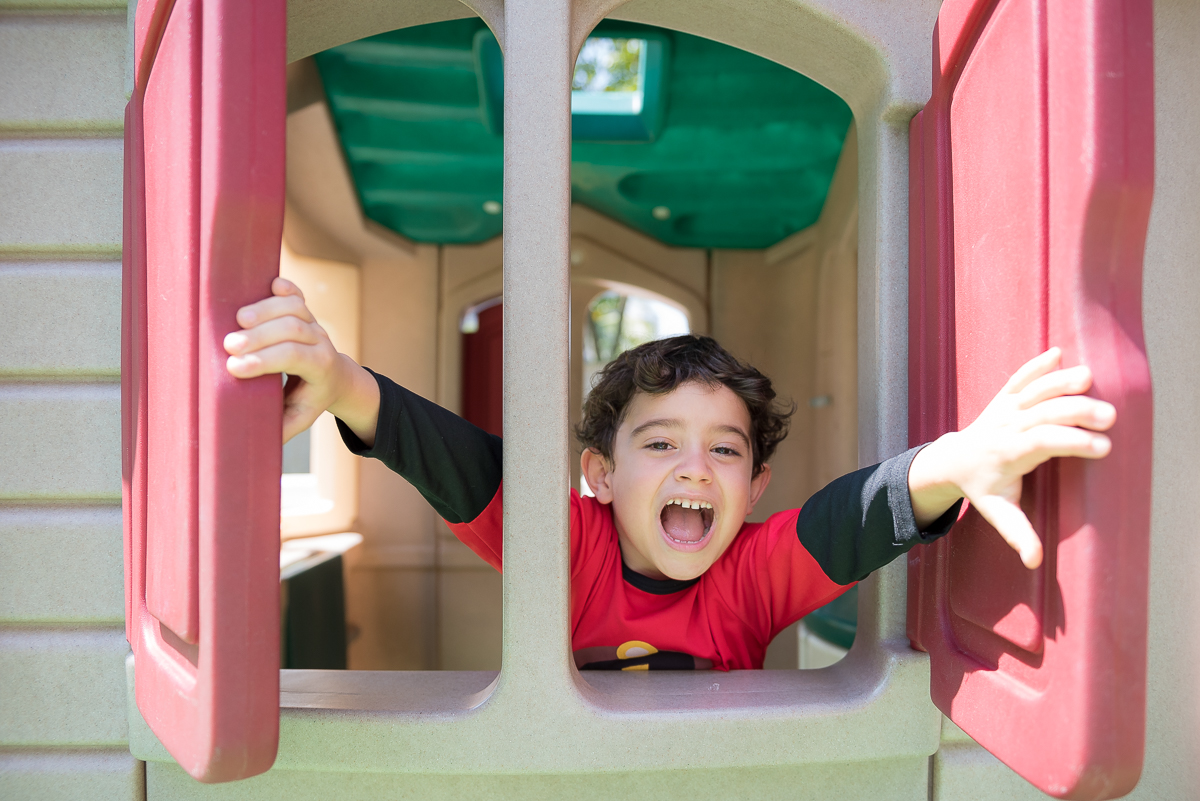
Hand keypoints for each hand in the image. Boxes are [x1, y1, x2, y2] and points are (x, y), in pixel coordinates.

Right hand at [224, 277, 378, 444]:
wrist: (335, 377)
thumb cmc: (308, 399)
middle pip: (293, 328)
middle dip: (260, 335)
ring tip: (237, 318)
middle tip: (228, 345)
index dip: (266, 360)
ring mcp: (313, 322)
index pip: (296, 358)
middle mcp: (320, 341)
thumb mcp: (298, 417)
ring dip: (265, 309)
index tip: (234, 367)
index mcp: (321, 368)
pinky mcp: (304, 309)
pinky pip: (295, 293)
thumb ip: (279, 429)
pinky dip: (282, 288)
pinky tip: (266, 284)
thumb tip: (249, 449)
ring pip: (294, 307)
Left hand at [908, 347, 1115, 568]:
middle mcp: (1006, 427)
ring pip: (1033, 390)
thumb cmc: (981, 488)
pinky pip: (1019, 377)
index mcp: (1008, 454)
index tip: (1103, 449)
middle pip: (1043, 413)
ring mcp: (1005, 408)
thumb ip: (1017, 534)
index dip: (1071, 443)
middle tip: (1110, 417)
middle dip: (1076, 412)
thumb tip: (1034, 563)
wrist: (952, 460)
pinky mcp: (1005, 396)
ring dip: (1060, 381)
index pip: (1042, 444)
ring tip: (1090, 377)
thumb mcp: (998, 512)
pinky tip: (1058, 352)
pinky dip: (1036, 364)